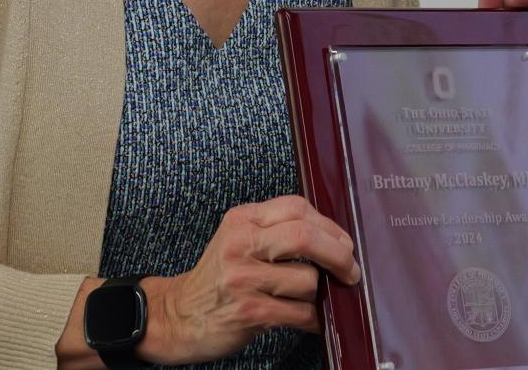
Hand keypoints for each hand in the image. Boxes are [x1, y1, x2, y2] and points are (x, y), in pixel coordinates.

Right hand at [141, 195, 359, 363]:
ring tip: (310, 300)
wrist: (177, 315)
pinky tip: (311, 320)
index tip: (344, 244)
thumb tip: (335, 241)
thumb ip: (277, 231)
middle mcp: (241, 244)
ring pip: (307, 280)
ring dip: (319, 295)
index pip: (297, 208)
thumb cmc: (219, 278)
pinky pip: (300, 312)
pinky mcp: (248, 311)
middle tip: (350, 272)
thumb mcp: (239, 240)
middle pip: (306, 237)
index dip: (329, 226)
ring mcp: (243, 278)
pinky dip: (314, 319)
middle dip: (338, 255)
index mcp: (243, 220)